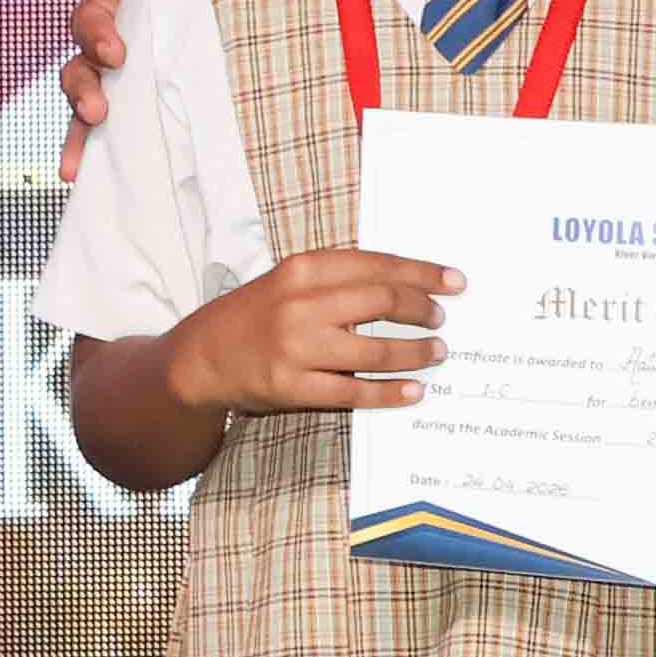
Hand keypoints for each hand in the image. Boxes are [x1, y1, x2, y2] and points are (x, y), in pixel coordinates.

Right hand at [54, 0, 189, 183]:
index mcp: (132, 1)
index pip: (93, 17)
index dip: (97, 34)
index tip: (118, 53)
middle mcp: (127, 44)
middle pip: (81, 67)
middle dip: (83, 89)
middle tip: (101, 110)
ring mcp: (138, 81)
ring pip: (89, 106)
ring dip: (80, 131)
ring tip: (80, 161)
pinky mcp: (157, 111)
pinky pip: (118, 137)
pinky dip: (96, 156)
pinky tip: (83, 178)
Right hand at [164, 246, 452, 417]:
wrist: (201, 356)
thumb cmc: (256, 315)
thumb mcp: (291, 281)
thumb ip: (339, 279)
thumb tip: (406, 285)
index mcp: (304, 269)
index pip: (378, 265)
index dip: (423, 273)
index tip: (455, 282)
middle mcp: (300, 303)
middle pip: (383, 301)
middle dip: (423, 310)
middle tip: (441, 320)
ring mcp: (296, 347)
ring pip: (375, 349)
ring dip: (415, 352)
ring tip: (436, 353)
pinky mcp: (291, 386)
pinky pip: (353, 390)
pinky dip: (389, 392)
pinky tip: (413, 391)